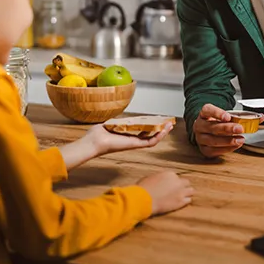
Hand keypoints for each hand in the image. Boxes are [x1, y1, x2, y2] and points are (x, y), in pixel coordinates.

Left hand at [58, 122, 172, 171]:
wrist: (93, 142)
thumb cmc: (96, 135)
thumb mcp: (109, 124)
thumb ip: (115, 121)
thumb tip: (117, 118)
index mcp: (126, 135)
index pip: (142, 131)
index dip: (151, 126)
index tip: (157, 119)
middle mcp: (131, 140)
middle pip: (150, 135)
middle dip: (159, 129)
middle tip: (167, 122)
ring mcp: (134, 143)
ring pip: (153, 139)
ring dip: (162, 132)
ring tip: (170, 125)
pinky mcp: (134, 145)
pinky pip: (150, 142)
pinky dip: (159, 136)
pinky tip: (164, 129)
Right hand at [137, 171, 193, 215]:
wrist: (145, 200)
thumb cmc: (144, 188)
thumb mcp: (150, 178)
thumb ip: (159, 178)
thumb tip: (159, 181)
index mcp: (170, 174)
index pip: (176, 177)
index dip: (173, 182)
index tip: (170, 186)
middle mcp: (177, 181)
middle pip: (186, 182)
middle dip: (183, 186)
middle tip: (178, 191)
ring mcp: (181, 192)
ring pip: (191, 190)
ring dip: (187, 193)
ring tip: (184, 196)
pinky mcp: (181, 202)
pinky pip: (189, 200)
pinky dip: (186, 201)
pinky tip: (182, 202)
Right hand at [193, 104, 263, 157]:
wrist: (208, 130)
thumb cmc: (219, 122)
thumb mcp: (229, 115)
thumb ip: (244, 116)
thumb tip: (261, 117)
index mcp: (204, 113)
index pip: (208, 110)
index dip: (217, 113)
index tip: (228, 117)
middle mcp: (199, 125)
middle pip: (212, 127)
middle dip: (228, 128)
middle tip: (240, 128)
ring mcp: (200, 138)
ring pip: (213, 140)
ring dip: (228, 141)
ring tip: (240, 139)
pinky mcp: (204, 149)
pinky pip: (214, 150)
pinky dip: (226, 148)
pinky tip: (235, 146)